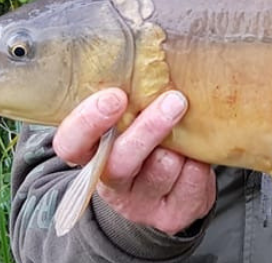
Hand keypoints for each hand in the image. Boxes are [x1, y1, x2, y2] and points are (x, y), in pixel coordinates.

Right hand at [52, 88, 215, 234]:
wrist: (164, 194)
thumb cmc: (143, 143)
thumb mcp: (127, 123)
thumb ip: (129, 101)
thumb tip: (149, 57)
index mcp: (90, 155)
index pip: (71, 143)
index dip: (88, 122)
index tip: (114, 97)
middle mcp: (111, 183)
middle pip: (122, 160)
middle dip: (149, 128)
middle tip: (174, 100)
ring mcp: (141, 202)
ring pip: (163, 168)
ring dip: (180, 144)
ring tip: (187, 125)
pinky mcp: (173, 215)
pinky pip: (193, 180)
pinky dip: (200, 161)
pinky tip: (197, 152)